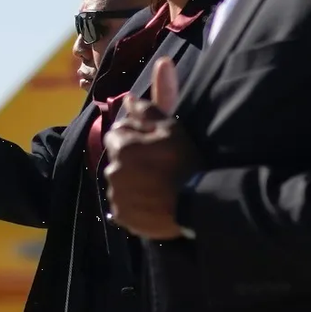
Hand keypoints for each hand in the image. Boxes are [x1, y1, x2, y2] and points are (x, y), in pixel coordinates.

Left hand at [103, 58, 198, 239]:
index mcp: (122, 146)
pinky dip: (133, 202)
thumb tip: (129, 95)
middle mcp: (113, 170)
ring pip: (119, 181)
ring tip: (156, 184)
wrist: (198, 203)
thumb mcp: (170, 127)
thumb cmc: (186, 160)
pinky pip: (122, 204)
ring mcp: (116, 195)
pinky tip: (152, 200)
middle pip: (117, 157)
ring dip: (131, 179)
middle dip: (131, 157)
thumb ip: (147, 108)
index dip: (135, 136)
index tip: (153, 145)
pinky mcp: (121, 216)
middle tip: (157, 165)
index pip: (117, 133)